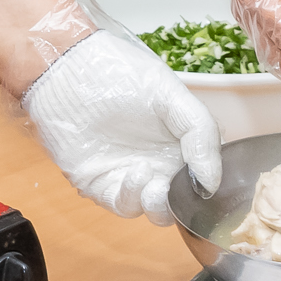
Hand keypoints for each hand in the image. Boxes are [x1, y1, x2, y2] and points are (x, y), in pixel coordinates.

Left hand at [19, 14, 222, 222]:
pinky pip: (123, 205)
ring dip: (160, 206)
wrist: (67, 69)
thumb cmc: (121, 73)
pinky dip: (133, 198)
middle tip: (180, 191)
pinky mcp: (102, 184)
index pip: (207, 175)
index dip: (212, 186)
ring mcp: (131, 176)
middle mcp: (160, 163)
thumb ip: (201, 132)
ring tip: (157, 186)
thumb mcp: (172, 93)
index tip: (210, 185)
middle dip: (185, 205)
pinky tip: (137, 174)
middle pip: (183, 201)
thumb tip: (212, 181)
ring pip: (155, 211)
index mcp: (182, 142)